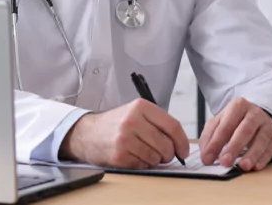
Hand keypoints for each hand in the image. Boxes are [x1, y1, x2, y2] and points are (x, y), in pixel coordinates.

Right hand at [59, 99, 189, 168]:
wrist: (87, 133)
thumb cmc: (115, 124)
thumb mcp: (136, 113)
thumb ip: (157, 123)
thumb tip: (180, 143)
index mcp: (141, 106)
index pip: (172, 125)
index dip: (182, 141)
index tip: (184, 150)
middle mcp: (132, 120)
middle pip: (166, 144)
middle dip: (169, 154)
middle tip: (164, 155)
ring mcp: (125, 138)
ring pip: (155, 157)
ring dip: (154, 160)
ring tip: (144, 153)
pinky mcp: (119, 155)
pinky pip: (143, 165)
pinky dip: (142, 164)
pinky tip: (133, 156)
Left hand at [198, 98, 271, 171]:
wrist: (258, 116)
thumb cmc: (235, 121)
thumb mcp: (220, 122)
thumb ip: (209, 136)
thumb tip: (206, 155)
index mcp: (238, 106)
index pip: (226, 125)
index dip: (216, 143)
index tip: (207, 158)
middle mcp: (254, 113)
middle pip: (245, 130)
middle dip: (234, 147)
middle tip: (225, 162)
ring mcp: (267, 125)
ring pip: (261, 140)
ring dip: (252, 154)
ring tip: (243, 167)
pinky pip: (270, 149)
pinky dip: (264, 159)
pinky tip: (256, 166)